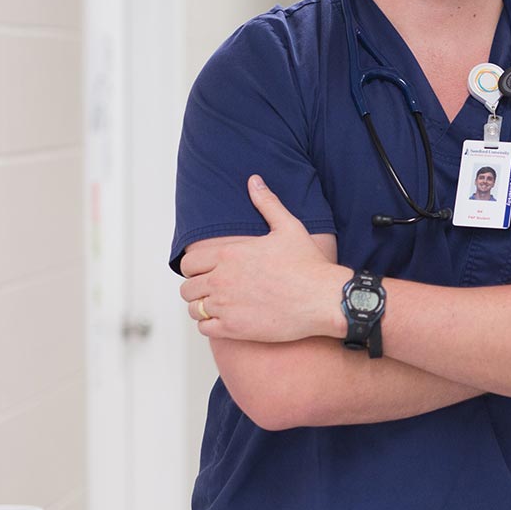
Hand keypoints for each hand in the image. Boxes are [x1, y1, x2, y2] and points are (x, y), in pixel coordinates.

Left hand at [180, 175, 351, 341]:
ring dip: (203, 307)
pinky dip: (211, 326)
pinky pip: (205, 328)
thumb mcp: (288, 227)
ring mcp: (226, 305)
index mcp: (229, 254)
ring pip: (194, 309)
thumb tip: (254, 181)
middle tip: (213, 291)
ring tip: (219, 307)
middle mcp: (222, 279)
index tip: (206, 272)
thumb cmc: (308, 266)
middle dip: (197, 288)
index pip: (188, 263)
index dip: (195, 268)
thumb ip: (266, 203)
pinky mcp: (233, 328)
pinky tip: (226, 321)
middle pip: (187, 288)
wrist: (323, 298)